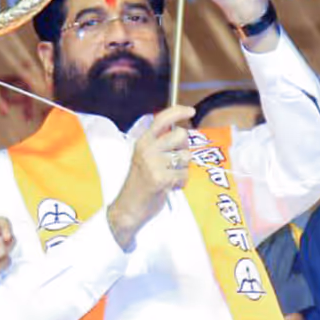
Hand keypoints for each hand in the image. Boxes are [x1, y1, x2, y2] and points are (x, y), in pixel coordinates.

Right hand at [107, 106, 194, 249]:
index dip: (178, 111)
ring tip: (170, 176)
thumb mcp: (145, 157)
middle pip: (181, 135)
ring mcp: (153, 163)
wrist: (128, 208)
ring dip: (183, 168)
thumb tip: (183, 131)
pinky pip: (184, 174)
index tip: (191, 110)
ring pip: (186, 156)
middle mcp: (147, 149)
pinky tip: (169, 187)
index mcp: (142, 141)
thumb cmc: (140, 183)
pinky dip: (181, 182)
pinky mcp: (160, 178)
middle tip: (175, 160)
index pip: (161, 119)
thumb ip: (160, 144)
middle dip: (184, 147)